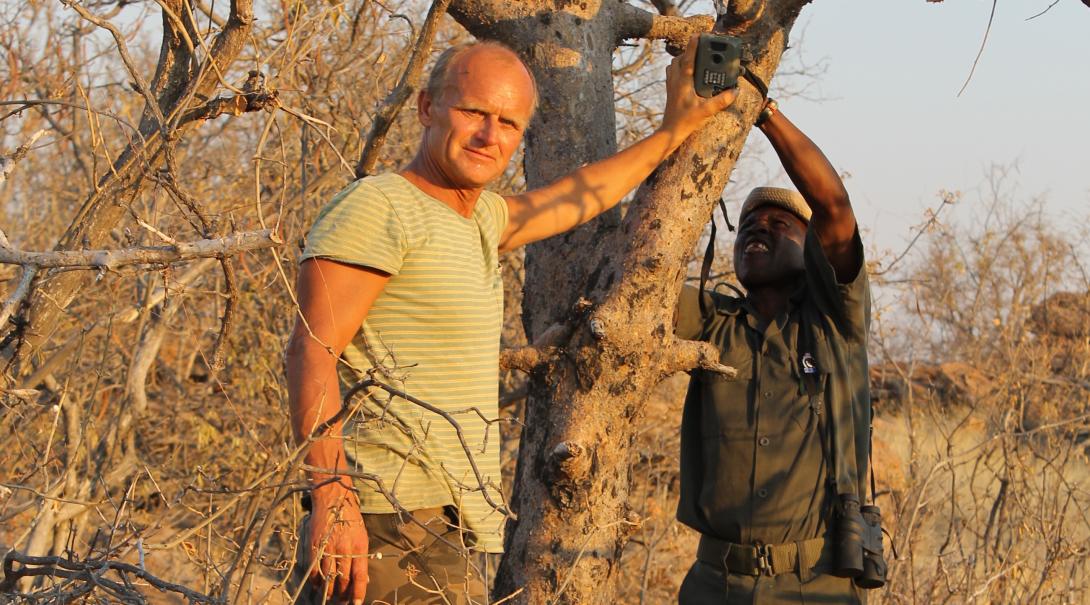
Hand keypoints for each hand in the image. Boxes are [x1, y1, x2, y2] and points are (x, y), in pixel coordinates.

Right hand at [306, 484, 368, 603]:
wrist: (333, 501)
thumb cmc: (350, 519)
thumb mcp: (362, 536)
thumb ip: (361, 557)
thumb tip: (362, 579)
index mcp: (359, 547)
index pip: (359, 576)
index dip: (357, 592)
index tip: (355, 604)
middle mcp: (344, 549)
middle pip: (343, 579)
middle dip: (342, 595)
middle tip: (341, 602)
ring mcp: (328, 548)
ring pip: (328, 577)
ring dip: (329, 590)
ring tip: (330, 597)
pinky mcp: (315, 546)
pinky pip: (314, 569)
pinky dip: (316, 580)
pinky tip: (318, 585)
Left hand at [660, 34, 737, 137]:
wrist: (670, 131)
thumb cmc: (685, 121)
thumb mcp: (706, 111)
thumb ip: (721, 101)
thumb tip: (735, 91)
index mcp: (683, 82)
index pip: (688, 59)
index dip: (693, 46)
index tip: (698, 35)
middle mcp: (675, 80)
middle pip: (679, 58)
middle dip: (689, 51)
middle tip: (702, 49)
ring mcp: (671, 85)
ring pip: (674, 64)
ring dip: (683, 59)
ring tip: (696, 59)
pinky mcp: (670, 90)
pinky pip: (672, 72)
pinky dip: (679, 68)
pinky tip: (690, 74)